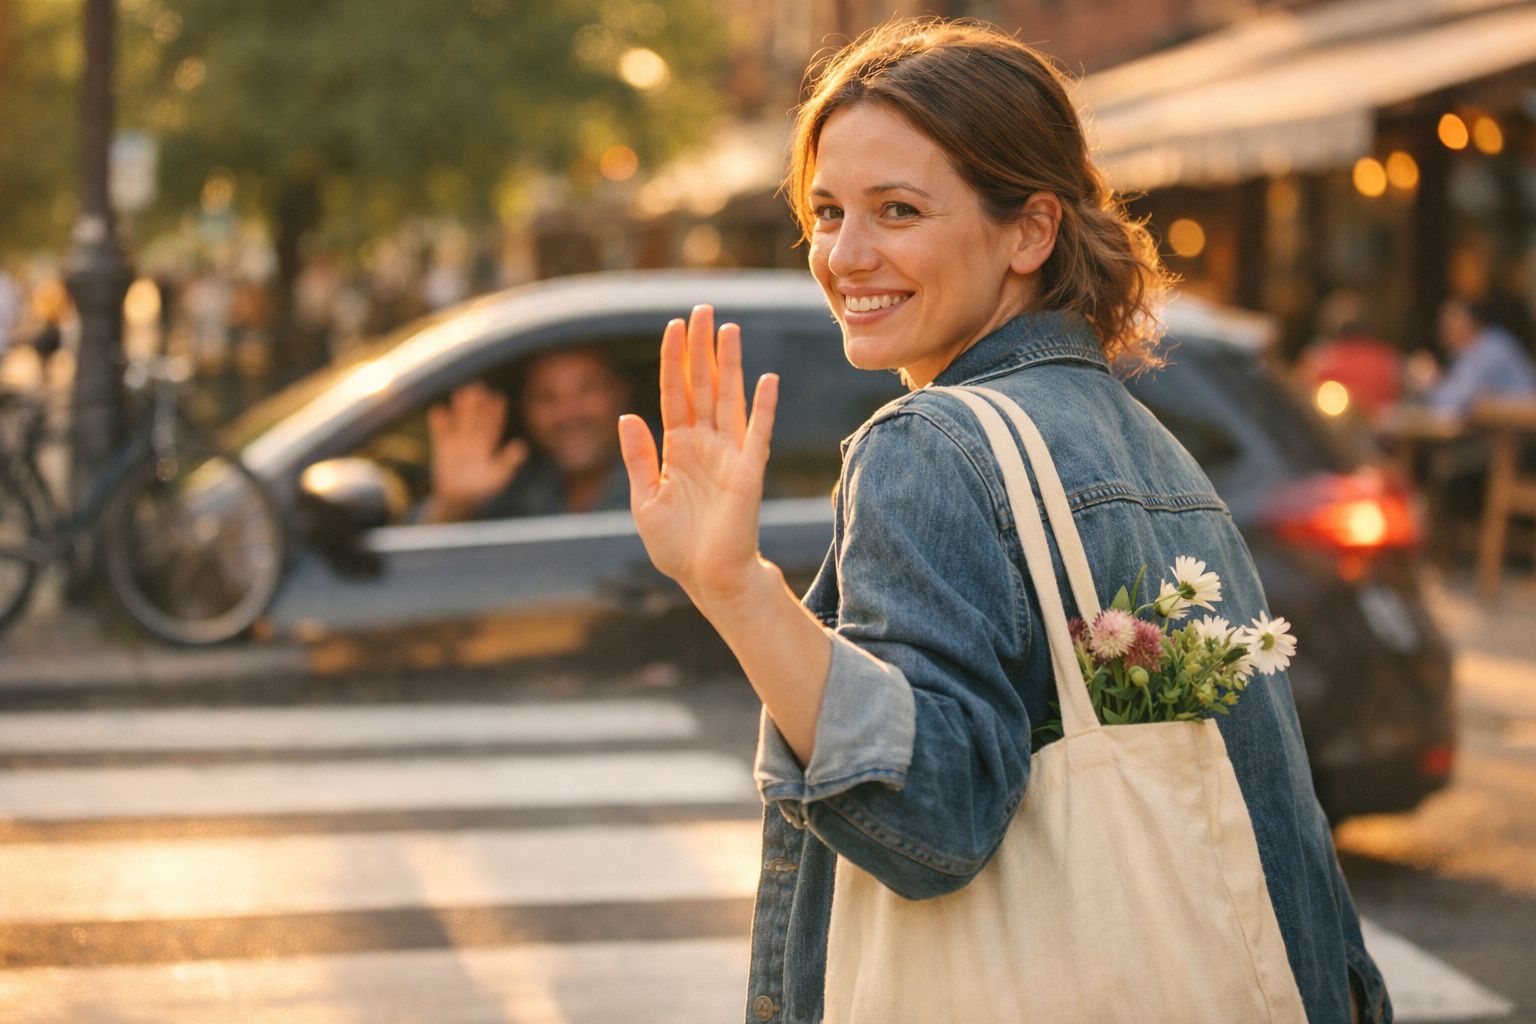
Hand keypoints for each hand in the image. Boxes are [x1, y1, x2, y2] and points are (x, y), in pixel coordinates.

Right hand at [425, 382, 529, 522]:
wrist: (458, 499)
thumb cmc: (481, 489)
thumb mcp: (499, 475)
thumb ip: (509, 461)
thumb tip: (522, 447)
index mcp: (488, 446)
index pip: (492, 426)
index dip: (495, 413)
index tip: (498, 398)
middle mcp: (474, 441)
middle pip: (476, 420)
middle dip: (477, 405)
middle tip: (478, 387)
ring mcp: (458, 444)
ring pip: (460, 423)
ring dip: (460, 409)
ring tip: (461, 392)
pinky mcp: (443, 449)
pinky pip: (441, 434)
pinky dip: (439, 423)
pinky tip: (438, 410)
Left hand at [617, 305, 778, 606]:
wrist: (707, 578)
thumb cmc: (677, 546)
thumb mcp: (645, 500)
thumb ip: (639, 457)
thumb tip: (627, 414)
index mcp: (677, 449)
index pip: (673, 394)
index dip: (673, 360)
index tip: (673, 326)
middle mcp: (704, 444)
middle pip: (701, 385)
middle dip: (700, 348)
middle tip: (701, 309)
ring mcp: (728, 454)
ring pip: (728, 399)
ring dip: (729, 364)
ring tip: (727, 328)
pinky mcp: (748, 472)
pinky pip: (757, 433)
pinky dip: (762, 407)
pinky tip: (767, 380)